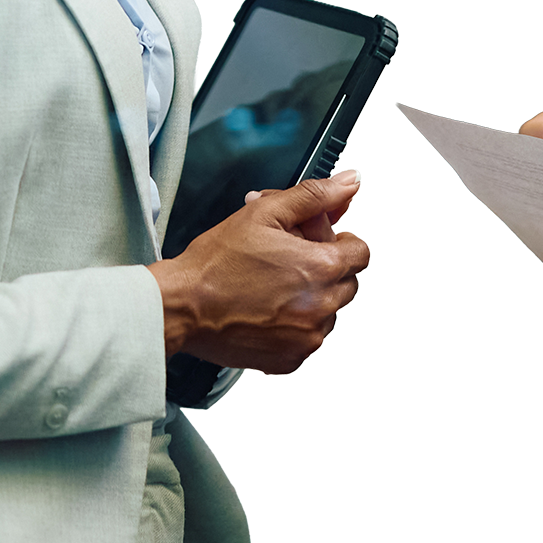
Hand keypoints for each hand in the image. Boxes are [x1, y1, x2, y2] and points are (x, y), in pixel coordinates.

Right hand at [148, 172, 370, 372]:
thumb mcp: (264, 213)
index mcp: (322, 268)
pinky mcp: (290, 358)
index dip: (337, 243)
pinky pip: (308, 337)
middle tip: (288, 261)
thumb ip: (313, 196)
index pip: (360, 253)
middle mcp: (321, 306)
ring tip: (273, 286)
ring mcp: (307, 336)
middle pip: (346, 282)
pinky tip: (267, 310)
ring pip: (328, 311)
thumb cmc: (217, 263)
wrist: (182, 307)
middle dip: (325, 269)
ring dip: (312, 298)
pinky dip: (295, 325)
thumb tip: (348, 183)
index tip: (316, 243)